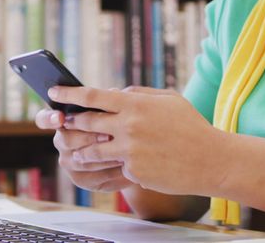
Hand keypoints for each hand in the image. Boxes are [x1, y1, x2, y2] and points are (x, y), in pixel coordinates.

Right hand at [33, 107, 135, 192]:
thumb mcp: (113, 110)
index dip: (49, 118)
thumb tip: (113, 92)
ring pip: (80, 160)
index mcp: (63, 120)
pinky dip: (109, 170)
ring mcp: (69, 162)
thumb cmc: (117, 125)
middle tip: (108, 135)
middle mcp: (61, 141)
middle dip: (87, 137)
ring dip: (101, 155)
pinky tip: (125, 165)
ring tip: (122, 151)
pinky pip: (93, 176)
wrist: (132, 154)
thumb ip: (108, 102)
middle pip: (65, 140)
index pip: (44, 119)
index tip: (60, 117)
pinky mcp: (81, 179)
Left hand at [49, 86, 226, 195]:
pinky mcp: (133, 171)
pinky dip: (117, 165)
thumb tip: (116, 93)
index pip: (94, 96)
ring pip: (92, 150)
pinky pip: (116, 166)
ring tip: (74, 152)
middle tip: (61, 122)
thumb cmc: (191, 126)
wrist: (211, 159)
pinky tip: (119, 165)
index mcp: (136, 104)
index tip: (54, 93)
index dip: (70, 94)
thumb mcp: (168, 100)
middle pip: (87, 122)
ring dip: (80, 151)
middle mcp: (129, 126)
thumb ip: (139, 94)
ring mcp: (129, 150)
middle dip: (71, 122)